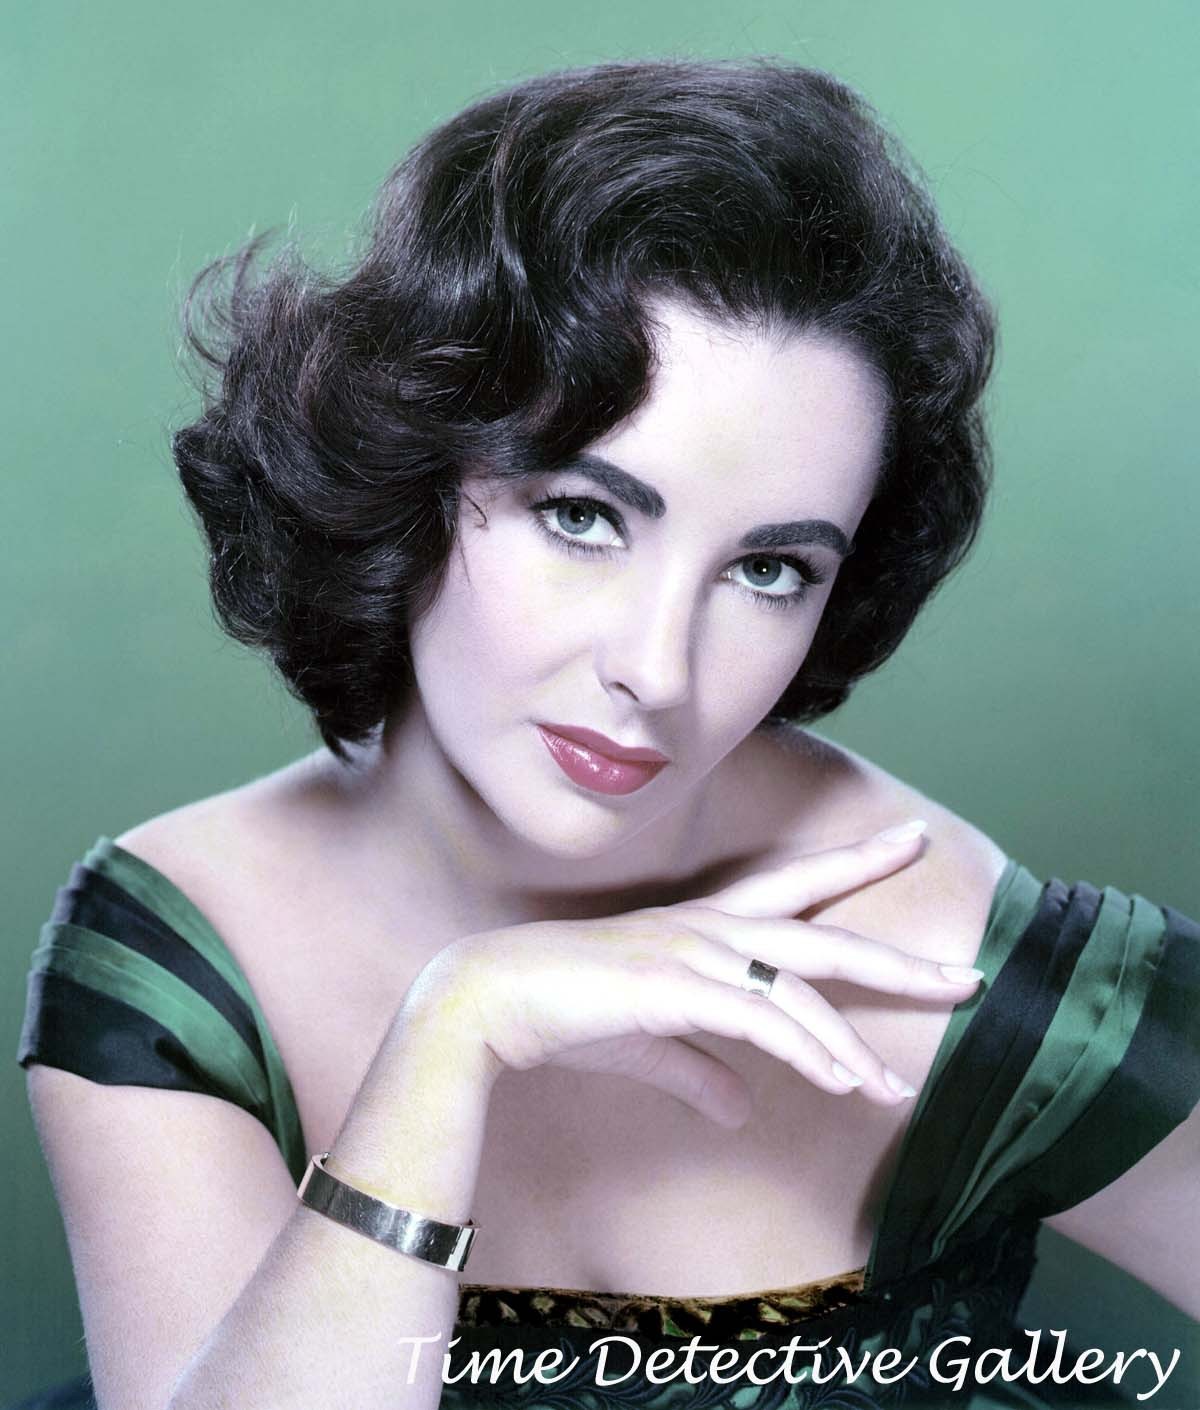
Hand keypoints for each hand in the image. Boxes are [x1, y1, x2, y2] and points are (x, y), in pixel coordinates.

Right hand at [408, 821, 981, 1127]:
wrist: (493, 1002)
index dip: (852, 864)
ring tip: (895, 1092)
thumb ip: (704, 1071)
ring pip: (800, 988)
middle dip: (896, 957)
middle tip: (968, 974)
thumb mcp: (652, 1047)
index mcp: (705, 929)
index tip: (904, 837)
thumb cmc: (567, 1014)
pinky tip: (844, 1083)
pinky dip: (807, 1051)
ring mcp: (694, 952)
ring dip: (852, 1044)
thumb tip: (744, 1110)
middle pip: (824, 934)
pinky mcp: (676, 987)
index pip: (795, 888)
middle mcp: (709, 929)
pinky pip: (761, 1019)